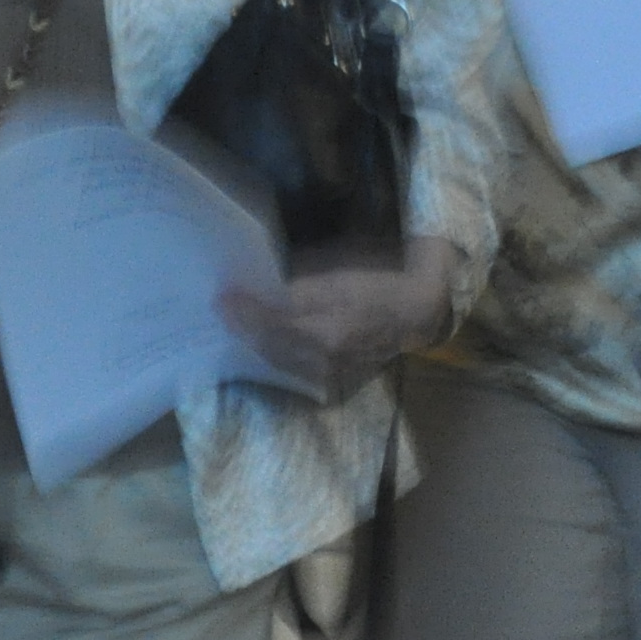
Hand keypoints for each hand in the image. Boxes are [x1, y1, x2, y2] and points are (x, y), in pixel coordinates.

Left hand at [222, 234, 459, 400]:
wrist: (418, 312)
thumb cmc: (380, 272)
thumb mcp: (342, 260)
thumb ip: (302, 272)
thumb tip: (265, 278)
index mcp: (335, 308)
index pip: (279, 311)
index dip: (247, 306)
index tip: (223, 295)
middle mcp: (331, 343)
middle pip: (273, 339)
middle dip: (243, 325)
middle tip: (221, 308)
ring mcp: (332, 366)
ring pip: (280, 358)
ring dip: (253, 342)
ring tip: (234, 325)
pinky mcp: (334, 379)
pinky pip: (294, 370)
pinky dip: (273, 356)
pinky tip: (259, 343)